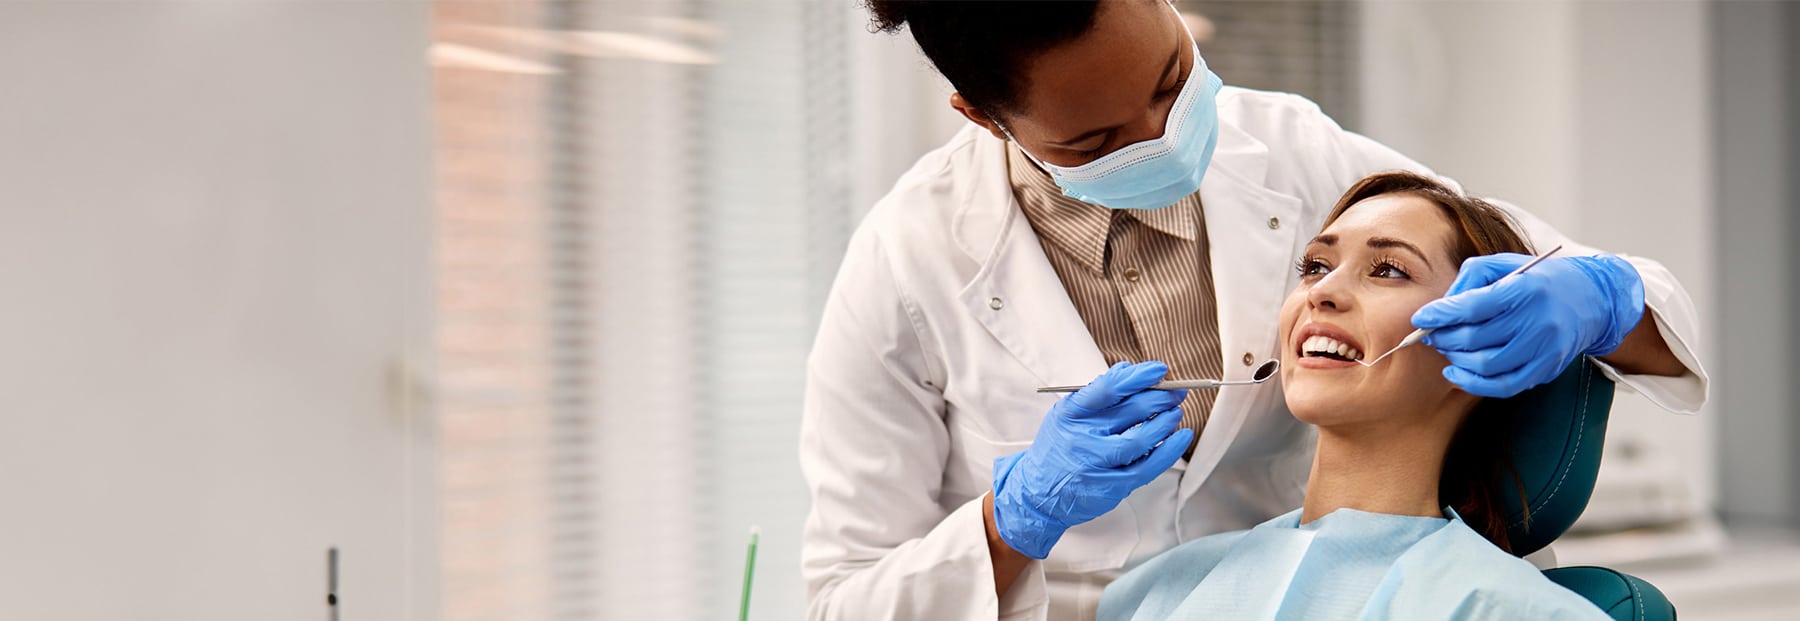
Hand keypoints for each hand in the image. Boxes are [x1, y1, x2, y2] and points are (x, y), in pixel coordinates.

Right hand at [992, 361, 1192, 558]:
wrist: (1038, 494)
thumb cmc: (1059, 448)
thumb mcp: (1067, 415)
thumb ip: (1097, 393)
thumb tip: (1128, 369)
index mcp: (1071, 413)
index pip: (1107, 389)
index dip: (1137, 377)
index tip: (1159, 370)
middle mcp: (1082, 437)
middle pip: (1130, 412)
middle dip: (1160, 397)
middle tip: (1176, 392)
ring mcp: (1097, 464)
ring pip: (1141, 439)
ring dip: (1165, 422)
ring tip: (1175, 412)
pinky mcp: (1112, 486)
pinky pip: (1147, 467)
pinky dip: (1169, 450)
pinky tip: (1182, 437)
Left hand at [1412, 253, 1643, 397]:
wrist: (1590, 299)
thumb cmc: (1537, 280)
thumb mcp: (1504, 265)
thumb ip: (1469, 279)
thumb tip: (1441, 307)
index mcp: (1524, 289)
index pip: (1473, 306)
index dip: (1441, 315)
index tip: (1420, 319)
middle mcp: (1537, 321)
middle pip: (1475, 338)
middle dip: (1444, 338)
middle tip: (1432, 334)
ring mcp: (1544, 349)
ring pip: (1486, 365)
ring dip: (1456, 360)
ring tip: (1446, 349)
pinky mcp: (1546, 369)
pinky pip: (1503, 386)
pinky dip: (1473, 384)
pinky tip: (1456, 373)